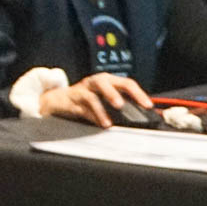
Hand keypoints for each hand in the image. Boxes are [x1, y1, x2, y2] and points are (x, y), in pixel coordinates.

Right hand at [36, 72, 150, 127]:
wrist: (59, 100)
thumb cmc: (85, 100)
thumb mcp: (104, 99)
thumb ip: (120, 106)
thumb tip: (140, 118)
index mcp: (108, 81)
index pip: (126, 83)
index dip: (138, 93)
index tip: (147, 105)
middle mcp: (95, 83)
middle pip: (107, 82)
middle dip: (115, 93)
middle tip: (121, 105)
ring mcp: (83, 90)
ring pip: (92, 94)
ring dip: (101, 108)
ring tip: (108, 121)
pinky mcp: (72, 99)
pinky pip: (82, 107)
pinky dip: (92, 116)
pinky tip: (99, 123)